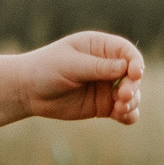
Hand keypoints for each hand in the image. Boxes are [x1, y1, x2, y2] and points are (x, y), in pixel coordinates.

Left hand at [19, 32, 143, 124]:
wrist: (27, 91)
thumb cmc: (45, 69)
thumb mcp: (69, 65)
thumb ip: (97, 67)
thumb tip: (125, 67)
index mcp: (100, 47)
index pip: (127, 52)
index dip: (136, 62)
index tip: (135, 73)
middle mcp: (108, 66)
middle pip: (133, 75)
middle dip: (133, 86)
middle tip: (122, 96)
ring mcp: (108, 86)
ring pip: (133, 94)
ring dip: (132, 102)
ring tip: (119, 109)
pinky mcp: (104, 105)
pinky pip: (124, 111)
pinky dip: (128, 115)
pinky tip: (123, 117)